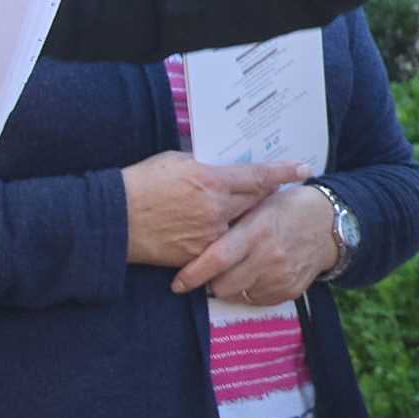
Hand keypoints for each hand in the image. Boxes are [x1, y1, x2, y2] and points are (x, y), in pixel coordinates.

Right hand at [125, 152, 290, 270]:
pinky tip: (212, 233)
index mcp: (212, 181)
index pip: (258, 177)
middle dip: (265, 195)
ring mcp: (208, 236)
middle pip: (255, 202)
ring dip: (242, 219)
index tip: (304, 168)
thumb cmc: (142, 183)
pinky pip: (219, 246)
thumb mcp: (176, 162)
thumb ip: (205, 166)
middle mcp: (216, 210)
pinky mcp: (196, 255)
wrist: (114, 218)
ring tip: (233, 212)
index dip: (284, 172)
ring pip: (239, 227)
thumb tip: (223, 168)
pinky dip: (221, 239)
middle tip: (273, 190)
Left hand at [183, 179, 344, 305]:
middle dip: (210, 281)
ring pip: (237, 295)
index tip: (178, 283)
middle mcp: (268, 257)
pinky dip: (250, 290)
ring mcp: (280, 277)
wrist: (328, 225)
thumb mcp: (258, 204)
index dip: (193, 274)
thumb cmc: (286, 208)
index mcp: (257, 231)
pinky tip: (256, 273)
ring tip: (238, 267)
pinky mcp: (289, 291)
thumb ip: (230, 221)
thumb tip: (193, 234)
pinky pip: (256, 300)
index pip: (217, 259)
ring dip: (231, 286)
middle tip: (210, 271)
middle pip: (223, 285)